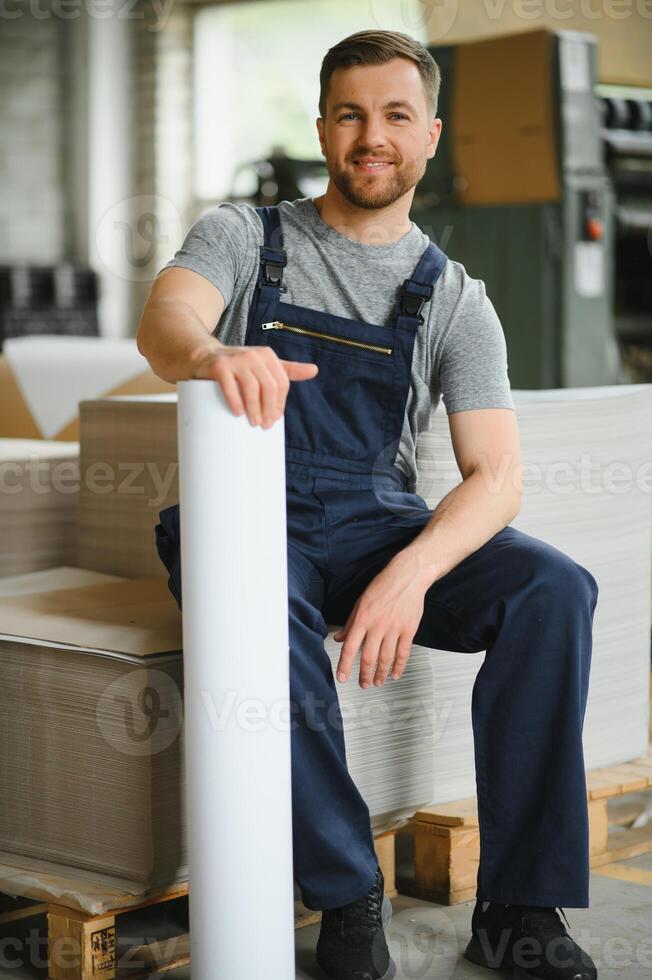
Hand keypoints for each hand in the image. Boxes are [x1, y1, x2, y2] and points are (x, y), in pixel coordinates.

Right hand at [193, 345, 317, 428]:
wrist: (204, 357)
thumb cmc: (238, 366)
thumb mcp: (264, 365)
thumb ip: (288, 369)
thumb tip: (315, 370)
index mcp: (267, 355)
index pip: (281, 383)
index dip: (280, 404)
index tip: (274, 419)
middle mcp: (254, 355)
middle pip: (269, 386)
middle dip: (269, 409)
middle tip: (265, 426)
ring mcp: (236, 359)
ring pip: (252, 387)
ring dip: (254, 409)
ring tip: (254, 423)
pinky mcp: (219, 366)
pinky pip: (230, 386)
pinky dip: (235, 402)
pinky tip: (238, 414)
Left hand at [333, 549, 427, 687]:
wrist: (408, 576)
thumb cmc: (384, 585)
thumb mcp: (361, 602)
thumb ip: (350, 623)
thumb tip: (339, 638)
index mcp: (363, 618)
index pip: (349, 647)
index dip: (344, 665)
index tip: (342, 677)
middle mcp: (377, 625)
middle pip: (368, 657)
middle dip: (364, 675)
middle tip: (363, 684)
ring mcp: (394, 628)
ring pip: (386, 658)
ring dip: (381, 674)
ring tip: (377, 682)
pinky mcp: (409, 630)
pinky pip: (403, 653)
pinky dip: (399, 666)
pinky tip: (395, 674)